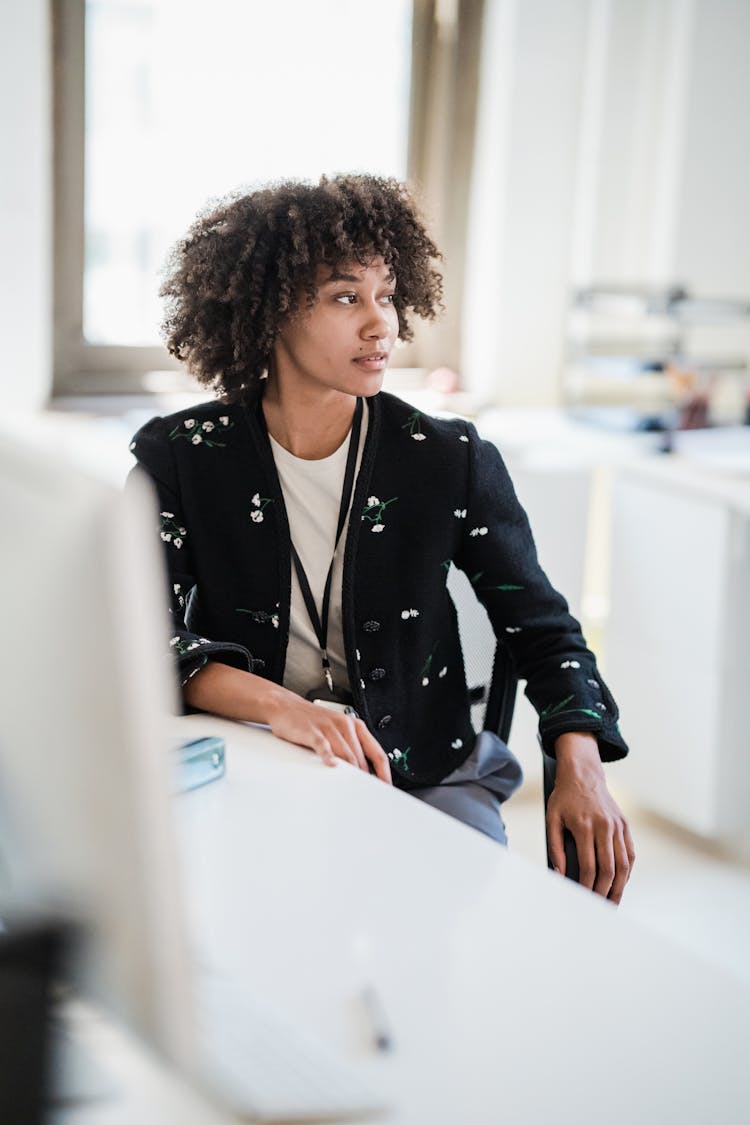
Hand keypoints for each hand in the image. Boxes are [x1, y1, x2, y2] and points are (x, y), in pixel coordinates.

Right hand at [182, 661, 391, 783]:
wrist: (286, 706)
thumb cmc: (312, 721)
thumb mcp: (336, 731)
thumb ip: (350, 748)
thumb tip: (362, 772)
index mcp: (355, 726)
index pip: (376, 752)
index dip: (383, 771)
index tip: (386, 786)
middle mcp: (344, 725)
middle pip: (361, 757)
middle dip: (364, 778)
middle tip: (365, 794)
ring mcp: (328, 727)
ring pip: (345, 754)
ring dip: (350, 772)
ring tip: (351, 788)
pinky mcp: (312, 731)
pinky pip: (323, 745)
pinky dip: (328, 756)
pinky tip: (331, 765)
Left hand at [547, 732, 634, 902]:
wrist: (583, 774)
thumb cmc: (564, 797)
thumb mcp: (552, 819)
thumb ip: (555, 847)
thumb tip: (559, 873)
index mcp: (585, 826)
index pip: (589, 866)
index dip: (587, 886)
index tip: (583, 899)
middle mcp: (604, 826)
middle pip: (609, 869)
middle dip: (604, 892)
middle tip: (600, 908)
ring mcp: (617, 826)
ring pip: (624, 864)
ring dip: (620, 887)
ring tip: (613, 902)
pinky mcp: (625, 825)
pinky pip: (630, 853)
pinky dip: (628, 871)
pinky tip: (622, 883)